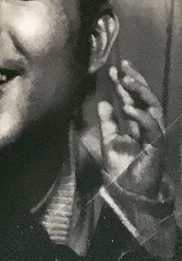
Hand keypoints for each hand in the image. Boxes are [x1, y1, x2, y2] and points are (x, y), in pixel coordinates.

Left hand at [96, 59, 168, 200]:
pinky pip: (152, 128)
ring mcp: (155, 136)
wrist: (129, 193)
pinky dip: (141, 116)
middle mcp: (148, 128)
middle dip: (136, 81)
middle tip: (124, 67)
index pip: (132, 99)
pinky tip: (127, 107)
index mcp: (137, 125)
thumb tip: (103, 102)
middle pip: (146, 99)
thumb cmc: (121, 169)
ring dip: (140, 92)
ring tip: (126, 80)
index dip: (124, 84)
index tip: (113, 68)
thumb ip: (107, 122)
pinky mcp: (157, 147)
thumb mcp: (109, 140)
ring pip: (153, 108)